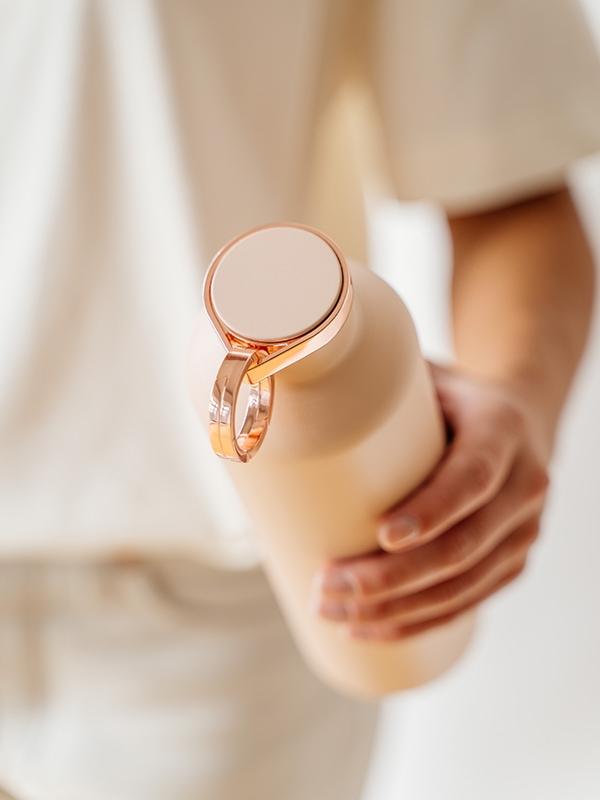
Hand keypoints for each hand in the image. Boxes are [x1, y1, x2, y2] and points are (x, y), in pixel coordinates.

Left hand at [314, 364, 549, 639]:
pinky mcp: (511, 562)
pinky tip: (371, 629)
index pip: (473, 476)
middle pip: (463, 546)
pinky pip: (468, 604)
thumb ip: (372, 376)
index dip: (432, 510)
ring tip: (333, 612)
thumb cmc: (448, 397)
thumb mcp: (423, 374)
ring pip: (463, 587)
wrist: (514, 420)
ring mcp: (522, 531)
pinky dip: (418, 623)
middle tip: (327, 586)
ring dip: (396, 610)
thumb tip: (284, 381)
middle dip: (392, 577)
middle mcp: (525, 485)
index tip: (382, 535)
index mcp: (502, 429)